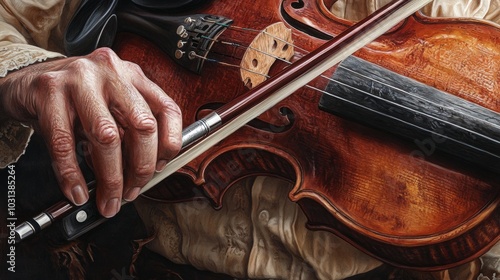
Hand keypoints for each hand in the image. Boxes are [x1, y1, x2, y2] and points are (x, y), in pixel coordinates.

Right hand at [0, 48, 181, 217]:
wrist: (27, 81)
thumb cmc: (76, 99)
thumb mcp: (111, 107)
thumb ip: (129, 130)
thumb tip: (144, 173)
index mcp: (134, 76)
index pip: (168, 110)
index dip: (169, 145)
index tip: (159, 168)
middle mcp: (112, 72)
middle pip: (143, 126)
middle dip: (141, 168)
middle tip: (133, 192)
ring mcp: (80, 78)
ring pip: (107, 137)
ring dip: (110, 178)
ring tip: (108, 200)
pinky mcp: (49, 90)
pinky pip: (64, 142)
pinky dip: (72, 175)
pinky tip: (78, 191)